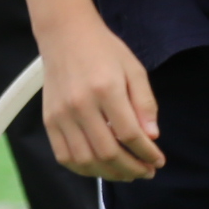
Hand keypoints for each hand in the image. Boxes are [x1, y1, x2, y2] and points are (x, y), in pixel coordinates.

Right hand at [40, 15, 163, 179]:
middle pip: (108, 152)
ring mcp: (61, 115)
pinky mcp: (49, 120)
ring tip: (126, 173)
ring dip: (110, 174)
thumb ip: (145, 103)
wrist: (65, 35)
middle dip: (132, 169)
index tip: (158, 161)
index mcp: (106, 89)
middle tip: (146, 171)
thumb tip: (151, 137)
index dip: (147, 153)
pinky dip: (84, 170)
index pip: (130, 134)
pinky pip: (65, 156)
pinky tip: (100, 168)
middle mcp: (80, 105)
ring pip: (86, 160)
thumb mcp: (134, 70)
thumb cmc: (104, 51)